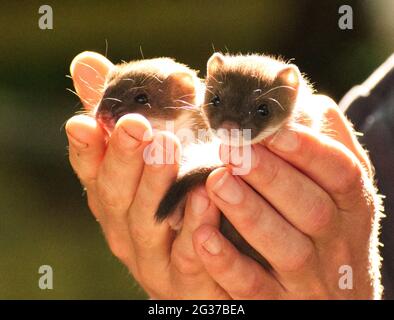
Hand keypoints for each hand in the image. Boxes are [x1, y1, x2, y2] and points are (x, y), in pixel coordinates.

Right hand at [66, 52, 229, 298]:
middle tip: (138, 126)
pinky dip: (195, 226)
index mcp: (114, 194)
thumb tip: (85, 63)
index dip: (86, 147)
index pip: (91, 169)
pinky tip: (206, 196)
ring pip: (146, 223)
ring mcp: (150, 255)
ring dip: (155, 187)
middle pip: (116, 194)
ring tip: (169, 149)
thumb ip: (121, 111)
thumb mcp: (149, 150)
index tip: (82, 122)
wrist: (200, 260)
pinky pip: (188, 255)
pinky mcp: (183, 277)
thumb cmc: (171, 194)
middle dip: (124, 159)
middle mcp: (123, 225)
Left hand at [192, 96, 381, 298]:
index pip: (342, 174)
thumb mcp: (337, 192)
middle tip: (232, 148)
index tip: (270, 128)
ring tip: (216, 181)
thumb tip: (304, 101)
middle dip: (271, 176)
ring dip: (250, 213)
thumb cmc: (328, 230)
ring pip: (285, 249)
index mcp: (350, 207)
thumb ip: (325, 147)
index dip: (308, 149)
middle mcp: (336, 243)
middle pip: (311, 209)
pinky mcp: (278, 303)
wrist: (340, 299)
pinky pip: (254, 287)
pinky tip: (202, 235)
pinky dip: (227, 262)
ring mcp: (309, 279)